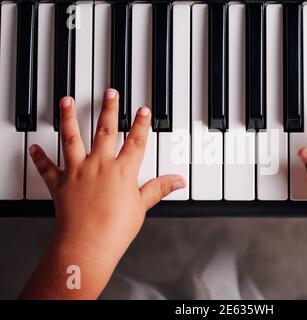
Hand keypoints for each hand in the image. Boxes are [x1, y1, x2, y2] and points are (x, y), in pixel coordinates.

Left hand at [21, 89, 184, 298]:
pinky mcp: (60, 183)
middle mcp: (99, 165)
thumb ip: (159, 189)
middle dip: (109, 109)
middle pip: (105, 131)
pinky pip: (47, 167)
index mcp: (122, 171)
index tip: (142, 110)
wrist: (87, 244)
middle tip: (109, 92)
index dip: (140, 124)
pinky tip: (35, 148)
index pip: (135, 141)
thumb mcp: (142, 206)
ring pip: (72, 138)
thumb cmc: (115, 228)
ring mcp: (78, 171)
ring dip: (69, 118)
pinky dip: (40, 157)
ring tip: (67, 101)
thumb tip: (178, 181)